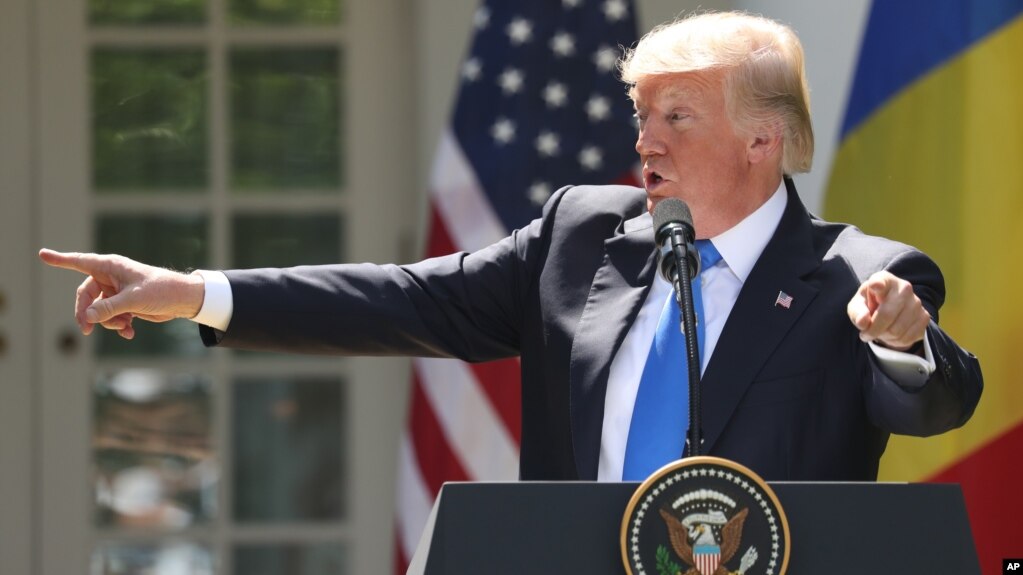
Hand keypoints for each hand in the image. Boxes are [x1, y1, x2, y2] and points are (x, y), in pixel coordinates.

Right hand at [39, 249, 204, 339]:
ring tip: (126, 327)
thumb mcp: (134, 299)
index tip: (42, 253)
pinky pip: (111, 316)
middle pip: (86, 296)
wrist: (182, 300)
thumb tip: (88, 317)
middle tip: (87, 330)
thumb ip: (110, 308)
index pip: (80, 262)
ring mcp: (117, 291)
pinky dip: (118, 325)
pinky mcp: (125, 304)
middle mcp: (111, 277)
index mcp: (111, 266)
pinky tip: (130, 333)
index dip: (61, 260)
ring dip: (108, 321)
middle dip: (87, 313)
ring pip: (99, 310)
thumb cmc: (161, 290)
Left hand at [847, 271, 929, 351]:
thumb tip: (862, 322)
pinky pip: (907, 338)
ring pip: (896, 331)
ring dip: (884, 337)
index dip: (877, 285)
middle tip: (866, 334)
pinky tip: (890, 335)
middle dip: (873, 330)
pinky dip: (895, 342)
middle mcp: (904, 288)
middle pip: (887, 315)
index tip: (875, 286)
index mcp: (884, 279)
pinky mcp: (924, 317)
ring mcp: (917, 302)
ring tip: (879, 331)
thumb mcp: (858, 306)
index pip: (880, 281)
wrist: (890, 311)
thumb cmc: (870, 305)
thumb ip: (857, 312)